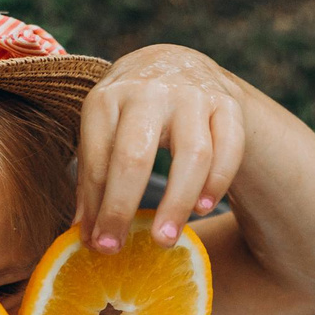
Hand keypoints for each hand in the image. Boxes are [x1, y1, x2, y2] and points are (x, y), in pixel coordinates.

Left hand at [74, 45, 247, 252]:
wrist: (177, 64)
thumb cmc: (132, 114)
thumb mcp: (105, 131)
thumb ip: (95, 178)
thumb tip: (84, 235)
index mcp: (107, 98)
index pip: (98, 159)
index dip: (96, 206)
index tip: (96, 244)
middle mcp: (148, 92)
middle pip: (135, 155)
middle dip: (122, 207)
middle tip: (117, 250)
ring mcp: (192, 95)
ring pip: (192, 154)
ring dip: (177, 202)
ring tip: (165, 239)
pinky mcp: (227, 103)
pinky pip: (230, 148)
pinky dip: (218, 182)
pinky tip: (204, 209)